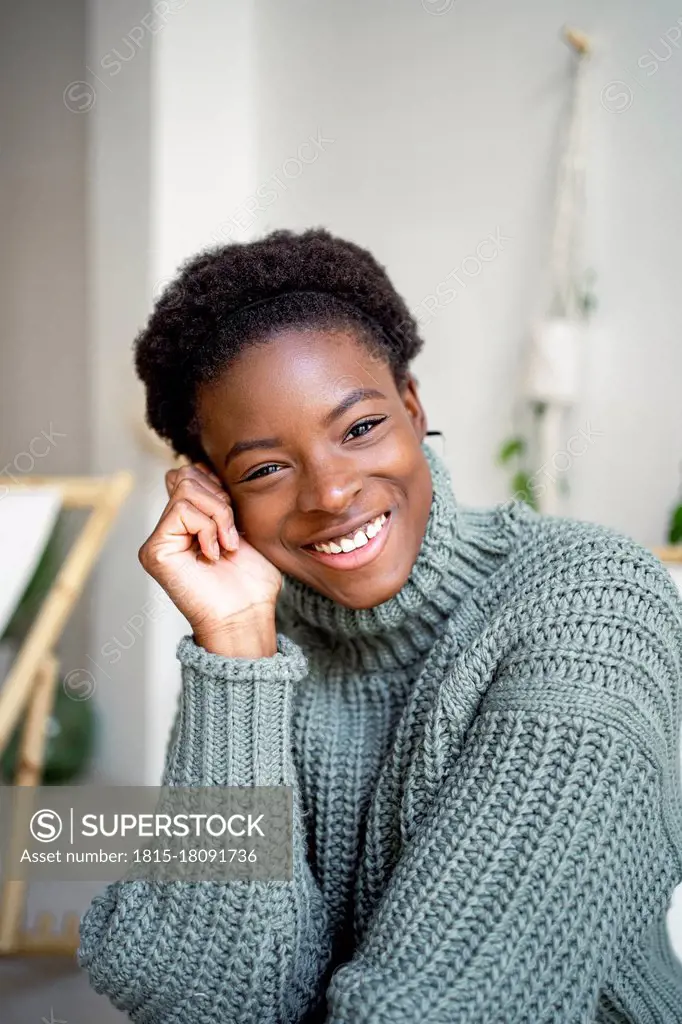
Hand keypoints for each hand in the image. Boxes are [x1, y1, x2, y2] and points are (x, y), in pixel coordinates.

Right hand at [138, 462, 281, 653]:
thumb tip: (198, 466)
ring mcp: (159, 540)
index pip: (190, 474)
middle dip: (219, 498)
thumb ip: (218, 498)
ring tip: (227, 545)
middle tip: (232, 533)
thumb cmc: (251, 580)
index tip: (235, 512)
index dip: (217, 484)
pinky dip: (207, 528)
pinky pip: (181, 510)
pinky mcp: (154, 550)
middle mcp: (168, 529)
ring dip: (218, 515)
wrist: (248, 616)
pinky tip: (214, 554)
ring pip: (185, 489)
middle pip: (185, 475)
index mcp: (187, 522)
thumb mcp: (242, 526)